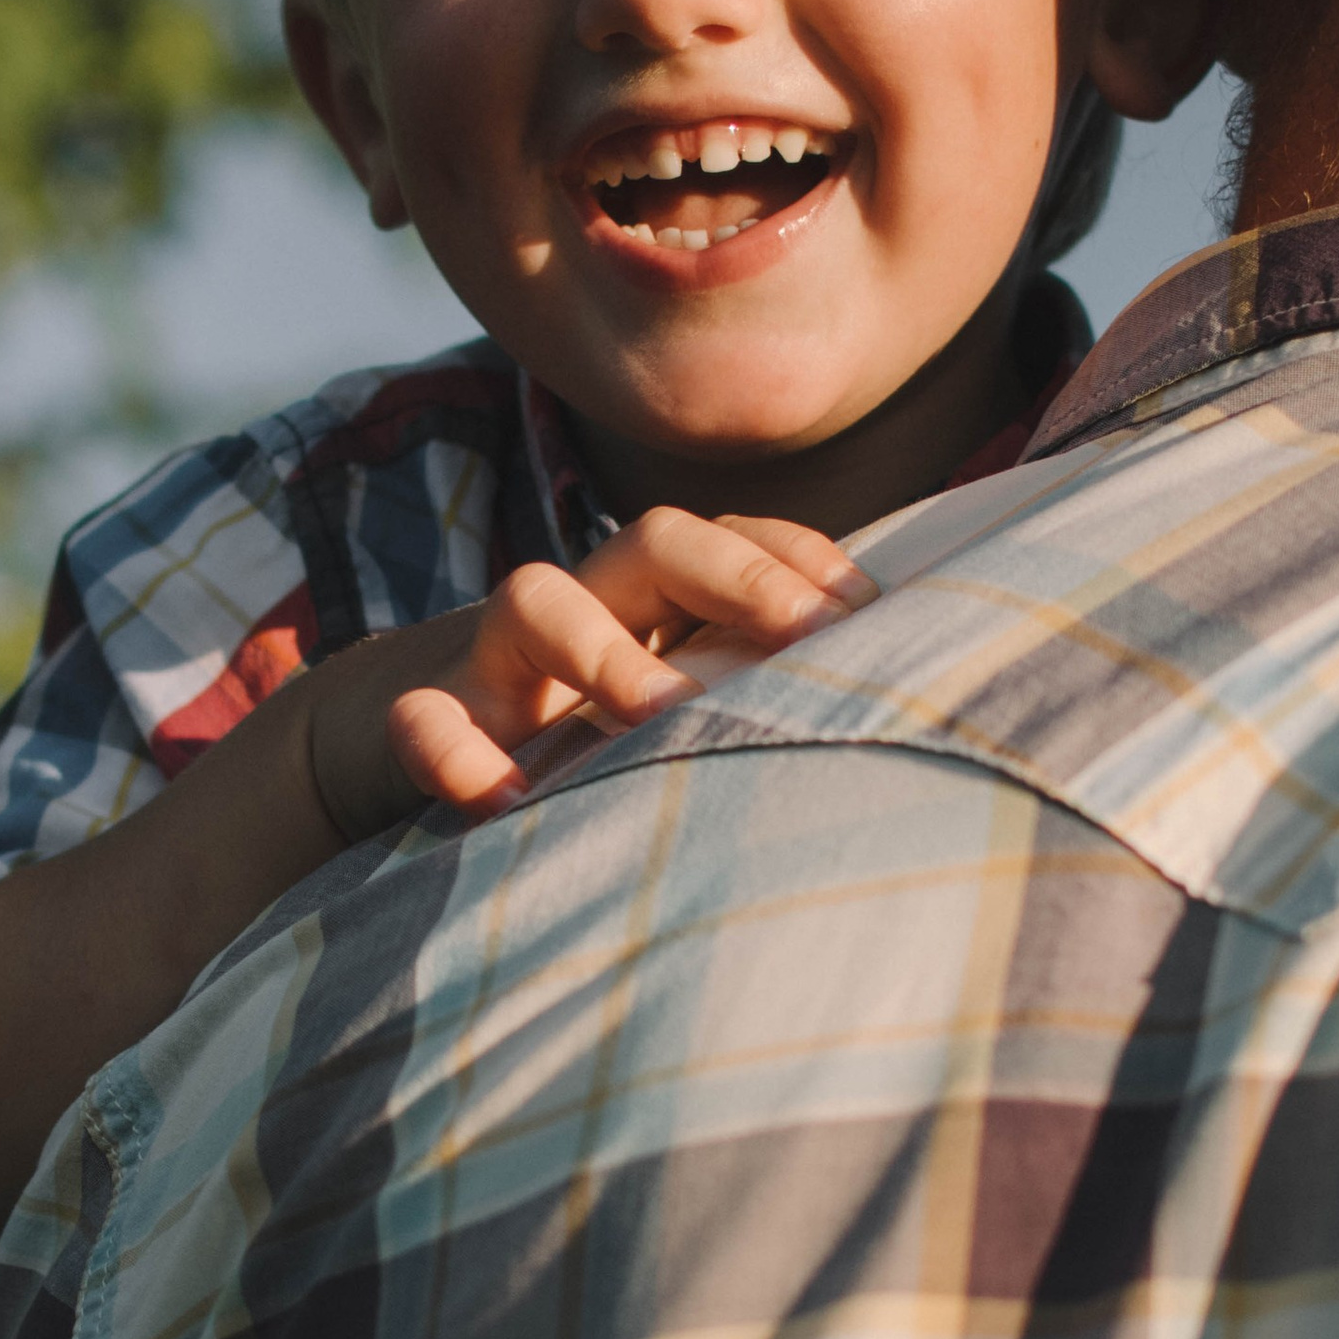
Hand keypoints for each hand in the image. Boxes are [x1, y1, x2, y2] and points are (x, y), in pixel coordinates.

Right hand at [369, 509, 874, 819]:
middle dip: (732, 577)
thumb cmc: (610, 744)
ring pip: (533, 598)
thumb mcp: (700, 707)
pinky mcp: (440, 724)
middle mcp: (590, 607)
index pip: (737, 538)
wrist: (452, 763)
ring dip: (602, 649)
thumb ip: (776, 694)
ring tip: (658, 715)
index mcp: (662, 597)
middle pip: (653, 541)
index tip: (865, 612)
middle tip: (802, 639)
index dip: (800, 561)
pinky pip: (425, 718)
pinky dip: (453, 749)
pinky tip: (503, 800)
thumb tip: (912, 704)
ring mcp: (506, 661)